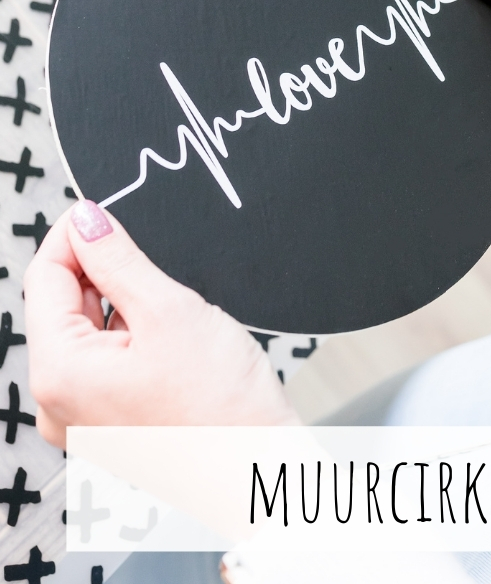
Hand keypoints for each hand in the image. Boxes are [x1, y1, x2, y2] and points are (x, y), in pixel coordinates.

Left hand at [24, 200, 298, 448]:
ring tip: (169, 306)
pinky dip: (131, 337)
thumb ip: (119, 259)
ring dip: (120, 304)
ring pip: (89, 334)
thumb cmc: (223, 408)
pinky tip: (169, 337)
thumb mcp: (170, 311)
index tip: (101, 210)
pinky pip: (107, 363)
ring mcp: (84, 420)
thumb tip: (87, 222)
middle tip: (145, 250)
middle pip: (64, 307)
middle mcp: (60, 404)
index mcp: (59, 374)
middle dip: (101, 271)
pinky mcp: (112, 425)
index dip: (74, 235)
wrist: (261, 465)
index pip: (45, 278)